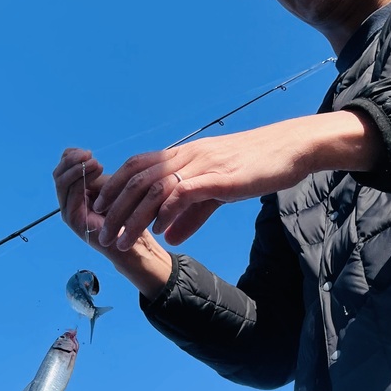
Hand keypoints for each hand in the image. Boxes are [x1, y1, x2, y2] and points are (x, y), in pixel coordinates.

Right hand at [52, 146, 173, 299]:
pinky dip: (80, 181)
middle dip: (72, 160)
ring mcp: (69, 213)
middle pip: (58, 174)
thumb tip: (86, 155)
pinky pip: (71, 196)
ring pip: (61, 183)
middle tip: (90, 154)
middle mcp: (68, 203)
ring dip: (77, 169)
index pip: (62, 169)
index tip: (88, 151)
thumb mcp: (110, 188)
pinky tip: (95, 173)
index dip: (71, 156)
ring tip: (95, 163)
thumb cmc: (126, 214)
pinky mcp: (74, 221)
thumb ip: (95, 175)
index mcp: (74, 194)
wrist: (134, 242)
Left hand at [92, 111, 380, 249]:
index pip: (137, 167)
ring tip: (120, 240)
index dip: (114, 188)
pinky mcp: (220, 178)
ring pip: (154, 187)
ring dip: (133, 217)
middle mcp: (187, 156)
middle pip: (137, 178)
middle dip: (114, 208)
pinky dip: (167, 212)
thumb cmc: (256, 168)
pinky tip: (158, 232)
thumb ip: (191, 214)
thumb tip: (168, 236)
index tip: (99, 212)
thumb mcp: (217, 193)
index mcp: (184, 156)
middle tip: (99, 232)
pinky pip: (184, 192)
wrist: (291, 150)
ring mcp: (202, 165)